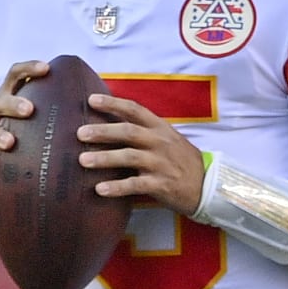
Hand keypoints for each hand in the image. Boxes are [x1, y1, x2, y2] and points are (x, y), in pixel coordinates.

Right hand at [0, 60, 48, 172]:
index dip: (29, 68)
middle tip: (30, 110)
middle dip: (14, 103)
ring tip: (11, 142)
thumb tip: (99, 98)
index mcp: (10, 93)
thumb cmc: (27, 127)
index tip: (47, 68)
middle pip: (1, 100)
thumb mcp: (38, 113)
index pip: (16, 74)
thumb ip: (59, 105)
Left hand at [76, 94, 205, 216]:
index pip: (135, 110)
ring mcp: (160, 163)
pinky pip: (135, 185)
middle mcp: (159, 142)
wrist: (207, 185)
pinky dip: (116, 187)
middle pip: (128, 132)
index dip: (113, 103)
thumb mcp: (167, 139)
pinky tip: (100, 189)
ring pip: (129, 157)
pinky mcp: (161, 185)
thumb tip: (110, 125)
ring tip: (82, 161)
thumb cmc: (181, 160)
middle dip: (103, 131)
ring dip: (104, 158)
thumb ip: (144, 131)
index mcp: (160, 127)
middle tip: (80, 133)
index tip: (91, 99)